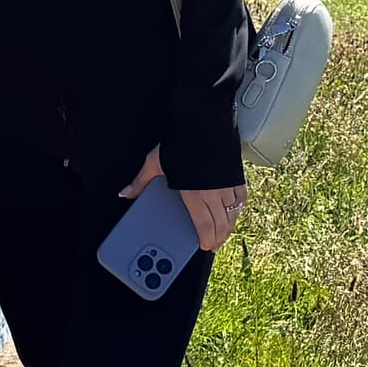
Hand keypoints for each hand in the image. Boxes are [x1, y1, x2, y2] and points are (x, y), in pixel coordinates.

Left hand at [121, 146, 245, 251]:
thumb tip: (126, 193)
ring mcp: (228, 185)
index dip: (207, 240)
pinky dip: (238, 206)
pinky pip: (241, 197)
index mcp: (194, 195)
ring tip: (224, 231)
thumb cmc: (181, 141)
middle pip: (221, 224)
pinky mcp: (237, 175)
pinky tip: (235, 209)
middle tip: (214, 243)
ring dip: (229, 225)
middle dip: (218, 237)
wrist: (205, 121)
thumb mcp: (155, 162)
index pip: (205, 226)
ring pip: (233, 213)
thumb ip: (141, 182)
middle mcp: (214, 194)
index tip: (205, 246)